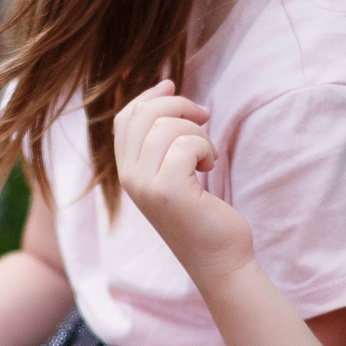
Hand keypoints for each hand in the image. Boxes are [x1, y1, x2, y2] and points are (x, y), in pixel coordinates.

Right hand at [112, 80, 253, 281]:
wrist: (220, 261)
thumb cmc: (204, 215)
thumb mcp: (176, 171)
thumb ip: (164, 140)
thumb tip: (166, 84)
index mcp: (127, 172)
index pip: (124, 118)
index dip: (149, 95)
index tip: (173, 83)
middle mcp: (129, 179)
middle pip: (143, 114)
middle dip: (179, 105)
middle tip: (205, 118)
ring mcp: (144, 186)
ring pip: (167, 126)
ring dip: (198, 133)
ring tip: (208, 157)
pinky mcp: (167, 191)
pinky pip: (186, 143)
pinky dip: (205, 148)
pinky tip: (210, 167)